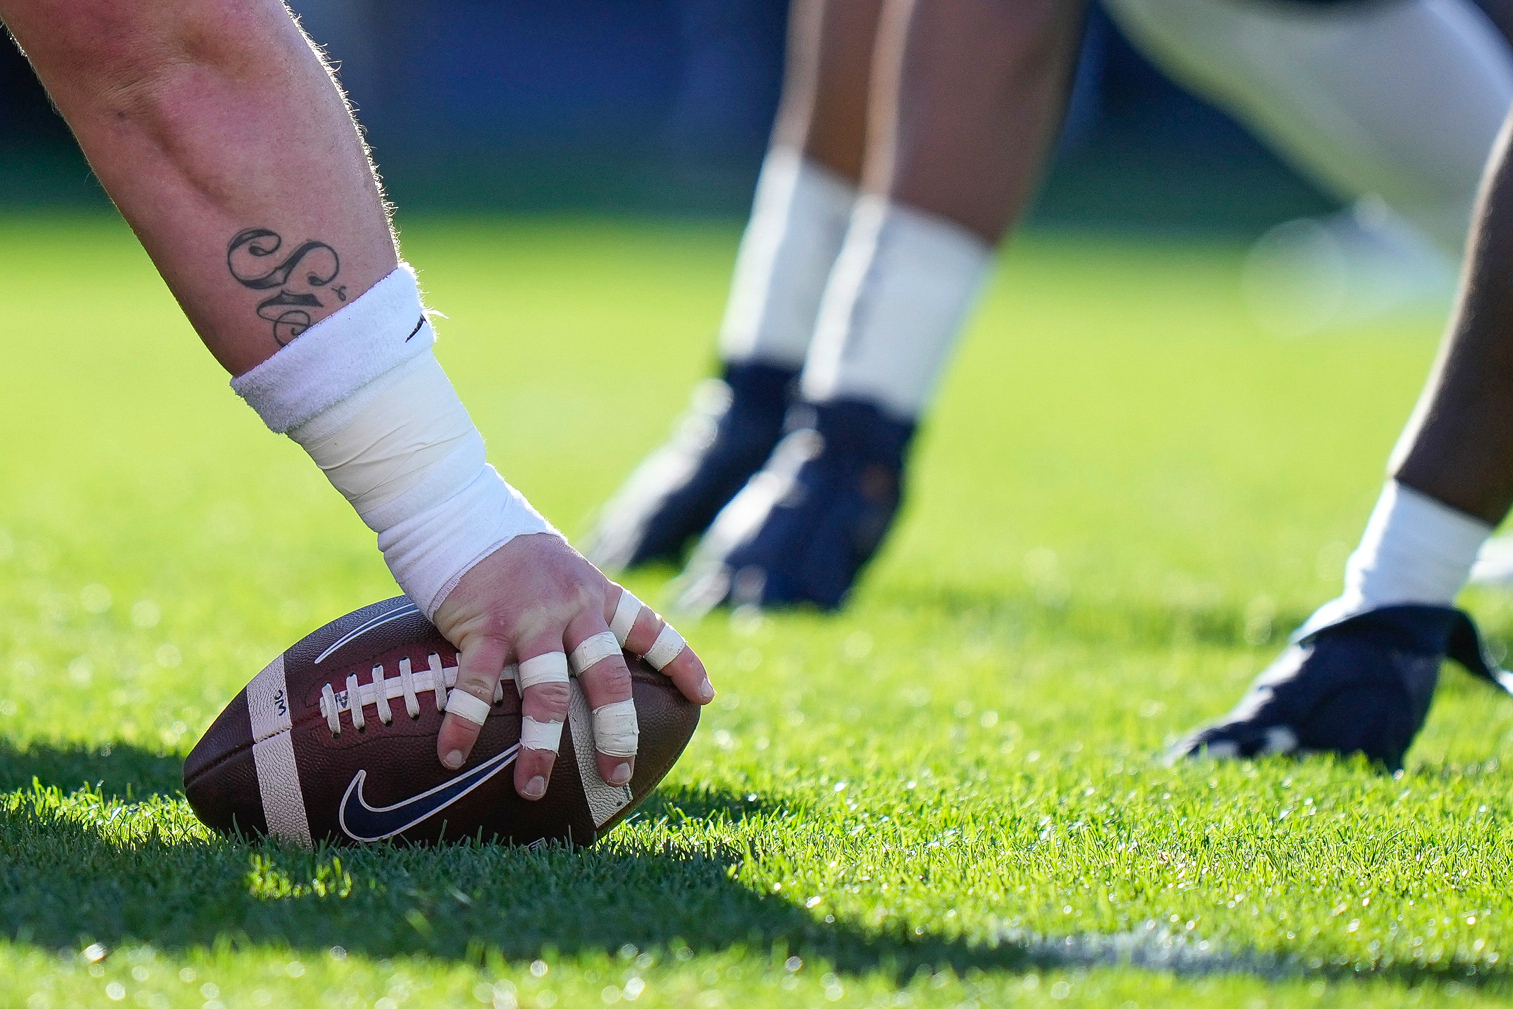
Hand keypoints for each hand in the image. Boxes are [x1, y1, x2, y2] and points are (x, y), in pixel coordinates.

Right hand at [430, 533, 712, 799]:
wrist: (460, 508)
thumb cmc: (511, 551)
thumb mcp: (562, 574)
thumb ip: (579, 613)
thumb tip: (588, 663)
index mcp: (597, 595)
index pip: (651, 630)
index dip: (681, 663)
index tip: (705, 697)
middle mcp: (572, 608)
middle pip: (606, 677)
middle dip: (615, 731)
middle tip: (618, 774)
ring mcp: (529, 619)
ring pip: (545, 692)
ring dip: (540, 747)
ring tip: (532, 790)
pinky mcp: (483, 626)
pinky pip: (478, 685)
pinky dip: (464, 724)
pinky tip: (452, 757)